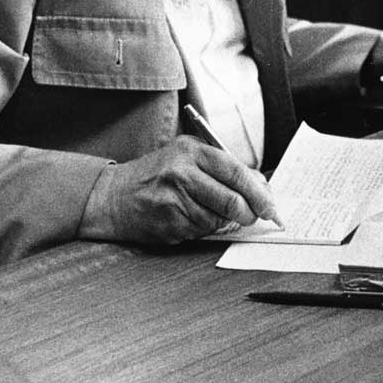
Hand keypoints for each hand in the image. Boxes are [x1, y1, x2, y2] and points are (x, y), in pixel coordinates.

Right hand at [79, 136, 280, 244]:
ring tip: (205, 210)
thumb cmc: (157, 175)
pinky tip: (187, 218)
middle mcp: (181, 173)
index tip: (271, 206)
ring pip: (217, 219)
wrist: (111, 196)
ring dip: (222, 221)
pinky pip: (200, 231)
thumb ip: (223, 168)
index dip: (258, 192)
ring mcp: (172, 199)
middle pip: (231, 199)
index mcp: (191, 151)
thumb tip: (261, 187)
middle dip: (248, 213)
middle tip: (252, 217)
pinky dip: (202, 229)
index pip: (235, 171)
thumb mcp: (187, 158)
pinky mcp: (166, 223)